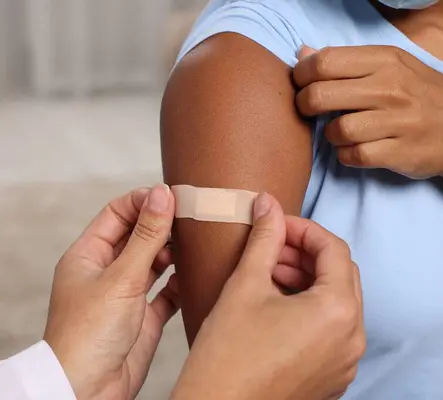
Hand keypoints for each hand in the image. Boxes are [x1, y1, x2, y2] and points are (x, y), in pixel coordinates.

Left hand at [44, 185, 179, 399]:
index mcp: (89, 255)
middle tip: (193, 216)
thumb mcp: (121, 277)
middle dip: (164, 225)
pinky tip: (196, 275)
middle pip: (139, 235)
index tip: (172, 196)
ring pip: (155, 262)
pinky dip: (182, 282)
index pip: (117, 214)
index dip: (144, 201)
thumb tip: (162, 195)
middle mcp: (108, 272)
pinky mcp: (145, 316)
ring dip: (175, 252)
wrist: (89, 389)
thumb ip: (146, 236)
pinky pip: (168, 291)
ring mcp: (127, 294)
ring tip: (197, 242)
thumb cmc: (88, 335)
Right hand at [172, 193, 364, 399]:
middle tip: (273, 248)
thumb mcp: (246, 284)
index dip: (304, 229)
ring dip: (309, 282)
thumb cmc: (228, 355)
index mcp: (338, 311)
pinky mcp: (333, 377)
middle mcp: (353, 338)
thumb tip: (268, 204)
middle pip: (341, 275)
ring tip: (271, 274)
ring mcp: (345, 361)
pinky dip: (312, 311)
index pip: (334, 249)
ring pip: (337, 304)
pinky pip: (332, 331)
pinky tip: (279, 306)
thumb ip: (265, 238)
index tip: (278, 224)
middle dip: (307, 255)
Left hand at [293, 45, 442, 178]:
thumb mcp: (394, 66)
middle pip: (321, 96)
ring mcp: (397, 122)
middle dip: (304, 106)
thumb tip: (302, 54)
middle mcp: (391, 88)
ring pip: (337, 130)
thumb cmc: (423, 96)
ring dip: (330, 135)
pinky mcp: (399, 153)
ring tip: (339, 132)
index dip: (302, 75)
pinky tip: (353, 150)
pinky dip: (345, 155)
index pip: (324, 62)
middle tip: (308, 111)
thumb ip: (348, 61)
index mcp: (386, 60)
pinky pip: (354, 156)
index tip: (301, 85)